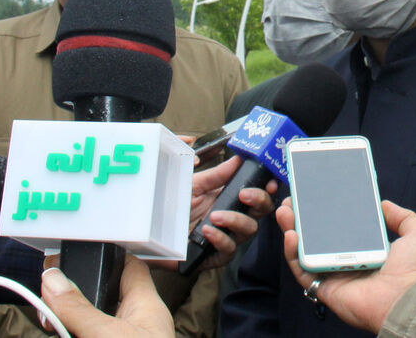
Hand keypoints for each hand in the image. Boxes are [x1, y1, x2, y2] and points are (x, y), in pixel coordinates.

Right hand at [39, 255, 172, 337]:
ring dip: (64, 319)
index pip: (129, 266)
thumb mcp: (109, 334)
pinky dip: (67, 333)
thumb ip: (80, 309)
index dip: (103, 256)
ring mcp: (121, 336)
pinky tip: (53, 332)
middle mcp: (135, 323)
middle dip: (72, 294)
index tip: (72, 252)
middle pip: (100, 296)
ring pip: (87, 321)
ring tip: (46, 318)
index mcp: (146, 306)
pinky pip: (83, 334)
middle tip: (44, 296)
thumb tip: (52, 279)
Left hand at [147, 154, 277, 271]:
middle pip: (260, 213)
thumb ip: (216, 174)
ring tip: (216, 215)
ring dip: (235, 220)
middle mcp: (230, 218)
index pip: (256, 194)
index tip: (269, 181)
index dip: (267, 189)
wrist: (146, 230)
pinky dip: (220, 239)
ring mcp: (223, 238)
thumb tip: (237, 159)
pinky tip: (207, 231)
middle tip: (246, 195)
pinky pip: (228, 250)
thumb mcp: (192, 185)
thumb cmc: (168, 206)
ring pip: (248, 232)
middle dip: (259, 202)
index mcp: (227, 198)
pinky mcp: (213, 257)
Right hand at [277, 198, 415, 333]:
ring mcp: (334, 275)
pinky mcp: (325, 289)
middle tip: (292, 201)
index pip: (340, 227)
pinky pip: (303, 271)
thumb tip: (385, 204)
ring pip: (305, 251)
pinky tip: (291, 235)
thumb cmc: (414, 271)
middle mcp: (348, 261)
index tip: (315, 195)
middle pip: (318, 237)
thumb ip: (403, 217)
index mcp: (366, 249)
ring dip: (292, 230)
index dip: (326, 212)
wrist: (407, 299)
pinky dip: (293, 254)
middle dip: (303, 218)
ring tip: (285, 211)